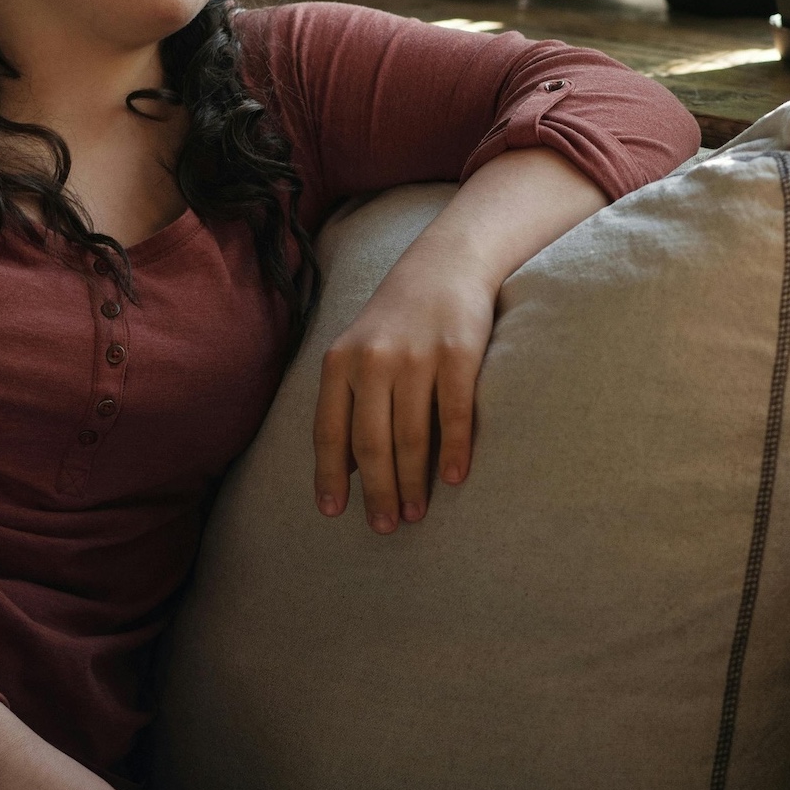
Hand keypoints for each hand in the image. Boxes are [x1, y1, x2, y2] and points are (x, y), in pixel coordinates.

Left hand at [313, 263, 493, 531]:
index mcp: (340, 361)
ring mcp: (416, 357)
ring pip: (410, 436)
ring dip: (413, 482)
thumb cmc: (399, 316)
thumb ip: (347, 397)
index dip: (330, 476)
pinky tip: (454, 478)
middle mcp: (373, 360)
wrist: (447, 262)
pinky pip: (453, 414)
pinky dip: (454, 450)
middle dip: (377, 491)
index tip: (335, 512)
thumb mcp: (358, 348)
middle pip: (371, 443)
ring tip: (414, 513)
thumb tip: (346, 468)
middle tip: (384, 526)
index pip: (330, 431)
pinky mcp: (458, 354)